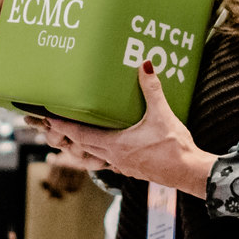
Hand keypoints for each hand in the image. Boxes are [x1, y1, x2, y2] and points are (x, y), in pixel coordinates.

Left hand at [40, 62, 214, 197]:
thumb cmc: (174, 148)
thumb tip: (145, 66)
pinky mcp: (133, 168)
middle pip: (83, 145)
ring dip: (84, 143)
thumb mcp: (162, 115)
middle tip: (57, 122)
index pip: (80, 134)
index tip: (48, 118)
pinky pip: (109, 159)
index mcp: (115, 145)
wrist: (189, 172)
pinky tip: (108, 145)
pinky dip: (102, 151)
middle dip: (69, 133)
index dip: (62, 126)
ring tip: (78, 132)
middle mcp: (114, 157)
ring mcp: (123, 165)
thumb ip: (151, 90)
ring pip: (95, 154)